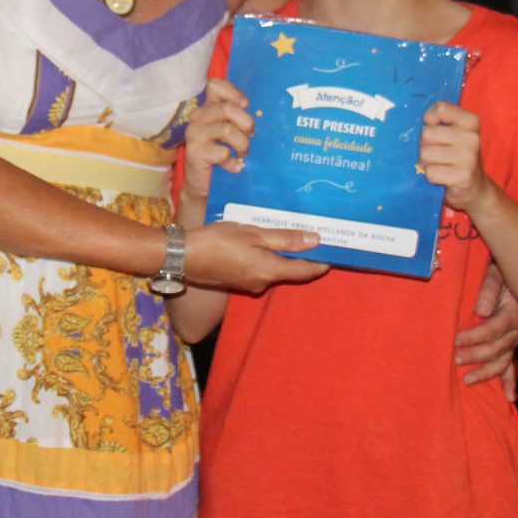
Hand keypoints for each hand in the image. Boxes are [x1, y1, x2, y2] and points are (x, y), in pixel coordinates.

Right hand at [182, 78, 251, 200]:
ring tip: (243, 154)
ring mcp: (194, 134)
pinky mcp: (194, 152)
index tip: (246, 106)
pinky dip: (233, 162)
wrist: (203, 183)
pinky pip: (222, 153)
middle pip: (227, 108)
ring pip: (227, 130)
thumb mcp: (230, 131)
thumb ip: (236, 116)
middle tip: (251, 136)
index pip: (215, 85)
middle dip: (246, 123)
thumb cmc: (221, 154)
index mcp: (206, 107)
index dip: (234, 93)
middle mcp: (197, 117)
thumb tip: (249, 106)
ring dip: (242, 145)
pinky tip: (234, 167)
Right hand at [184, 222, 327, 294]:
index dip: (320, 264)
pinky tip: (260, 244)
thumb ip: (284, 238)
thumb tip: (315, 240)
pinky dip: (264, 258)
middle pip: (289, 271)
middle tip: (312, 238)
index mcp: (270, 271)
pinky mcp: (236, 281)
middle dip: (301, 257)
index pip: (305, 271)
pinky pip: (258, 269)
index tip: (334, 254)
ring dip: (281, 256)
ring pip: (272, 270)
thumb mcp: (253, 234)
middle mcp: (262, 282)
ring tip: (287, 236)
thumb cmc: (218, 242)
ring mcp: (248, 284)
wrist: (183, 257)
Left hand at [419, 101, 487, 212]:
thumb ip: (436, 123)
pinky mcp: (462, 176)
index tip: (433, 128)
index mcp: (470, 121)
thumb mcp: (452, 134)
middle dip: (425, 145)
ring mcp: (468, 157)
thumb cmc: (456, 157)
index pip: (441, 108)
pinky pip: (431, 172)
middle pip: (427, 133)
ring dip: (427, 162)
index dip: (429, 119)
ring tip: (439, 165)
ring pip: (426, 153)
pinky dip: (431, 177)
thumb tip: (409, 125)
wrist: (475, 188)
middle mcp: (471, 137)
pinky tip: (442, 177)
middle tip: (436, 154)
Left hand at [456, 263, 517, 399]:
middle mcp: (517, 331)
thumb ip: (489, 289)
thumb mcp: (494, 274)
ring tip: (467, 380)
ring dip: (485, 373)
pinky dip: (509, 383)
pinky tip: (509, 398)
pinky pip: (510, 367)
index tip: (455, 339)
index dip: (474, 337)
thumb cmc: (499, 272)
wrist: (510, 275)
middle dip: (475, 355)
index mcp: (514, 313)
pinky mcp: (509, 347)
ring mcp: (514, 341)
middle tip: (453, 359)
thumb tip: (480, 311)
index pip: (493, 330)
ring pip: (502, 362)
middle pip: (497, 349)